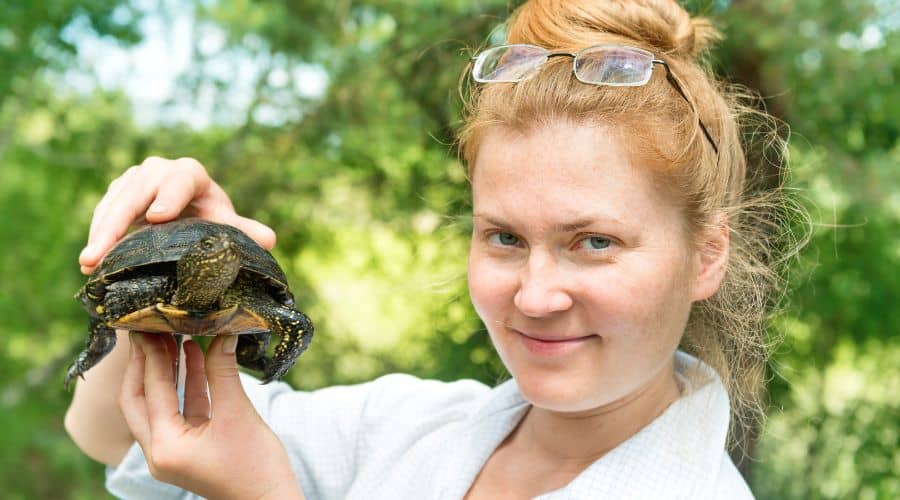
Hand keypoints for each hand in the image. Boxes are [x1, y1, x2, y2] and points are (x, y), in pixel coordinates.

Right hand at [79, 157, 275, 274]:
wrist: (187, 216)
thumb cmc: (210, 220)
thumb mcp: (226, 225)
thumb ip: (246, 232)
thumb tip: (269, 239)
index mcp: (192, 175)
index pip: (181, 179)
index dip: (170, 196)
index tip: (157, 218)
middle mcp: (159, 171)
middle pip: (137, 191)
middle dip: (118, 222)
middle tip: (102, 252)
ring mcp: (134, 180)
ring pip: (114, 202)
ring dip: (100, 233)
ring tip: (89, 263)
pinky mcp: (117, 192)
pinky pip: (103, 211)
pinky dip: (96, 235)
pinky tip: (90, 262)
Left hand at [120, 333, 303, 499]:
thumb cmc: (256, 468)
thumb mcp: (238, 414)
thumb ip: (223, 372)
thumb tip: (223, 333)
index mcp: (165, 446)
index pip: (151, 390)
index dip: (153, 354)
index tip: (150, 324)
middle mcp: (160, 452)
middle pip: (139, 399)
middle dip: (146, 363)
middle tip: (151, 329)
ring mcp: (172, 452)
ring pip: (158, 404)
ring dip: (166, 371)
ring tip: (173, 336)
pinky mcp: (188, 449)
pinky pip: (180, 411)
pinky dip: (185, 386)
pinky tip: (194, 357)